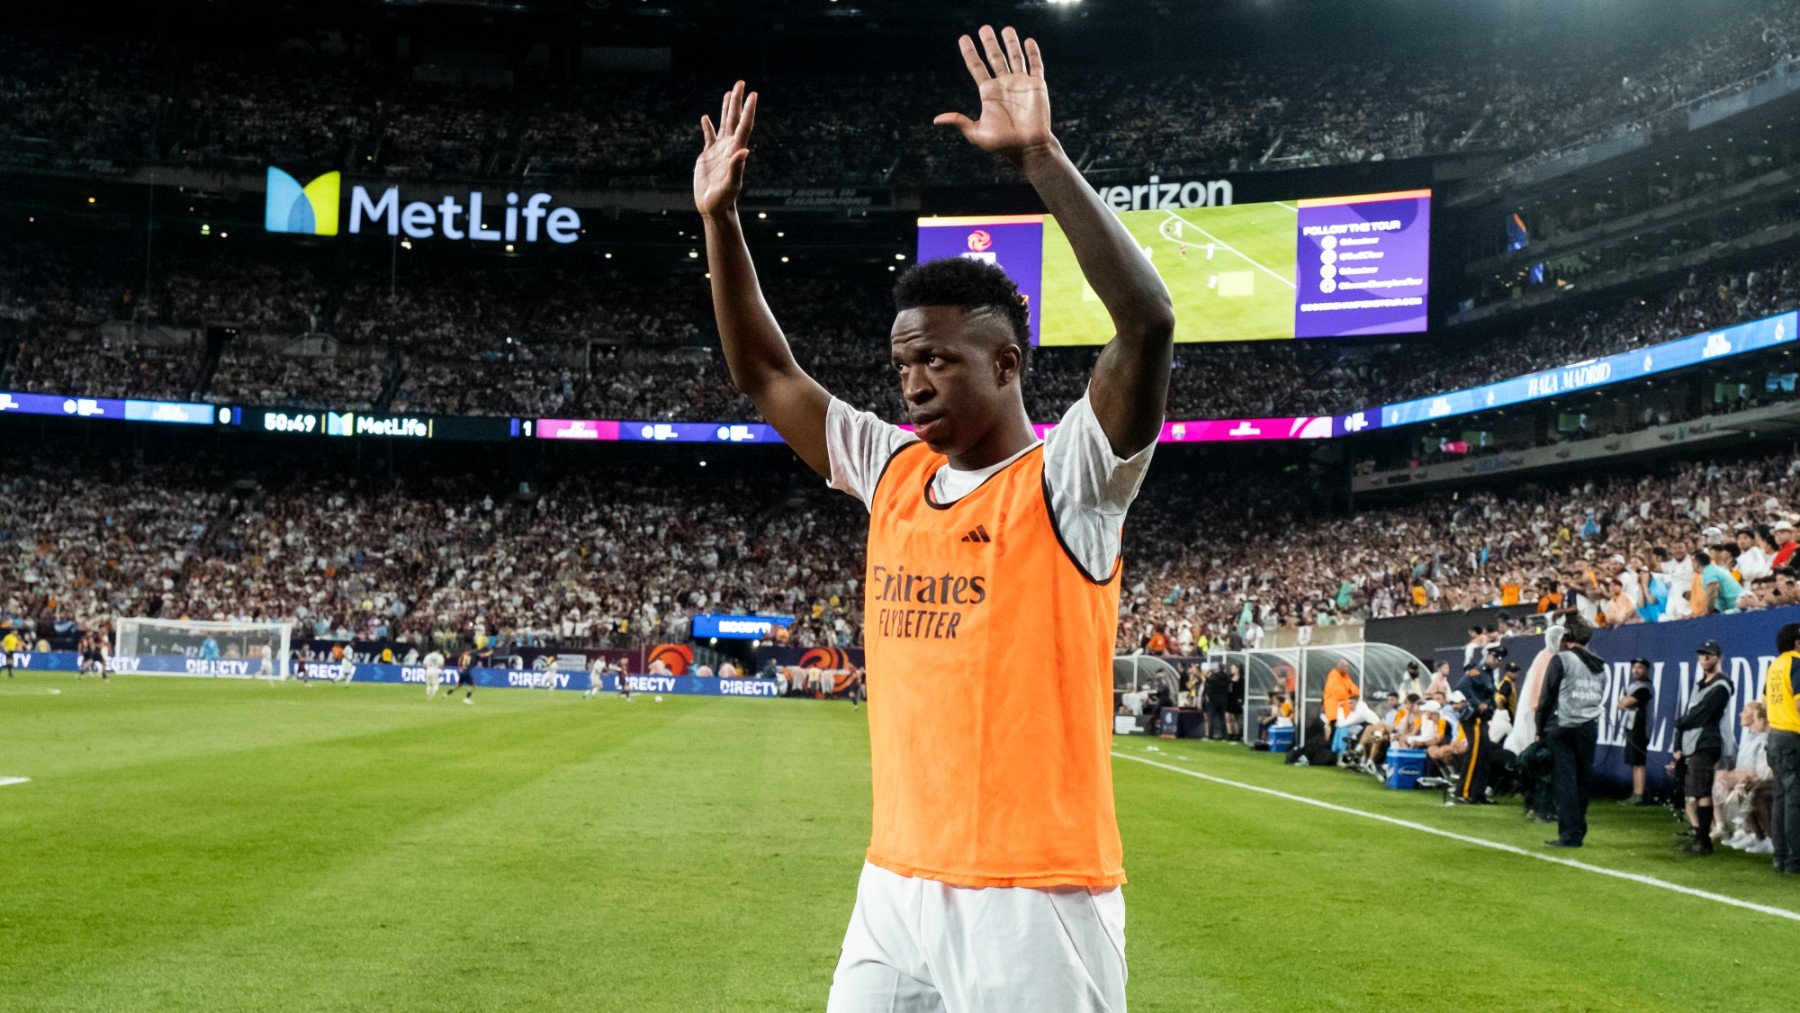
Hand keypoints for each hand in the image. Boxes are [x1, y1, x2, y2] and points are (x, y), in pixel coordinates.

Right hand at [695, 80, 756, 217]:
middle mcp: (729, 147)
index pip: (744, 126)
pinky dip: (708, 126)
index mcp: (736, 150)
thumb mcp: (730, 185)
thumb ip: (737, 168)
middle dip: (738, 101)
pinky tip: (705, 117)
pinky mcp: (708, 155)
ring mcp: (719, 150)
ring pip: (724, 124)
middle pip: (735, 119)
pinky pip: (708, 136)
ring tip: (730, 92)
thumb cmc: (723, 199)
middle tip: (741, 82)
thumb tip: (744, 151)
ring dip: (727, 108)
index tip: (753, 94)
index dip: (748, 110)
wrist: (714, 207)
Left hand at [934, 25, 1054, 164]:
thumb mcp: (977, 134)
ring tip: (1006, 29)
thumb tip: (936, 120)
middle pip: (994, 57)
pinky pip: (1035, 65)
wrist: (1029, 148)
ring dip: (1011, 43)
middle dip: (989, 42)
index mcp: (988, 93)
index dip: (969, 52)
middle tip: (984, 28)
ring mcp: (1020, 83)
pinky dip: (1033, 53)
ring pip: (1015, 57)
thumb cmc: (1003, 144)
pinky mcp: (1036, 85)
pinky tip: (1028, 41)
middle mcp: (1003, 85)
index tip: (963, 38)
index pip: (976, 67)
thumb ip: (960, 122)